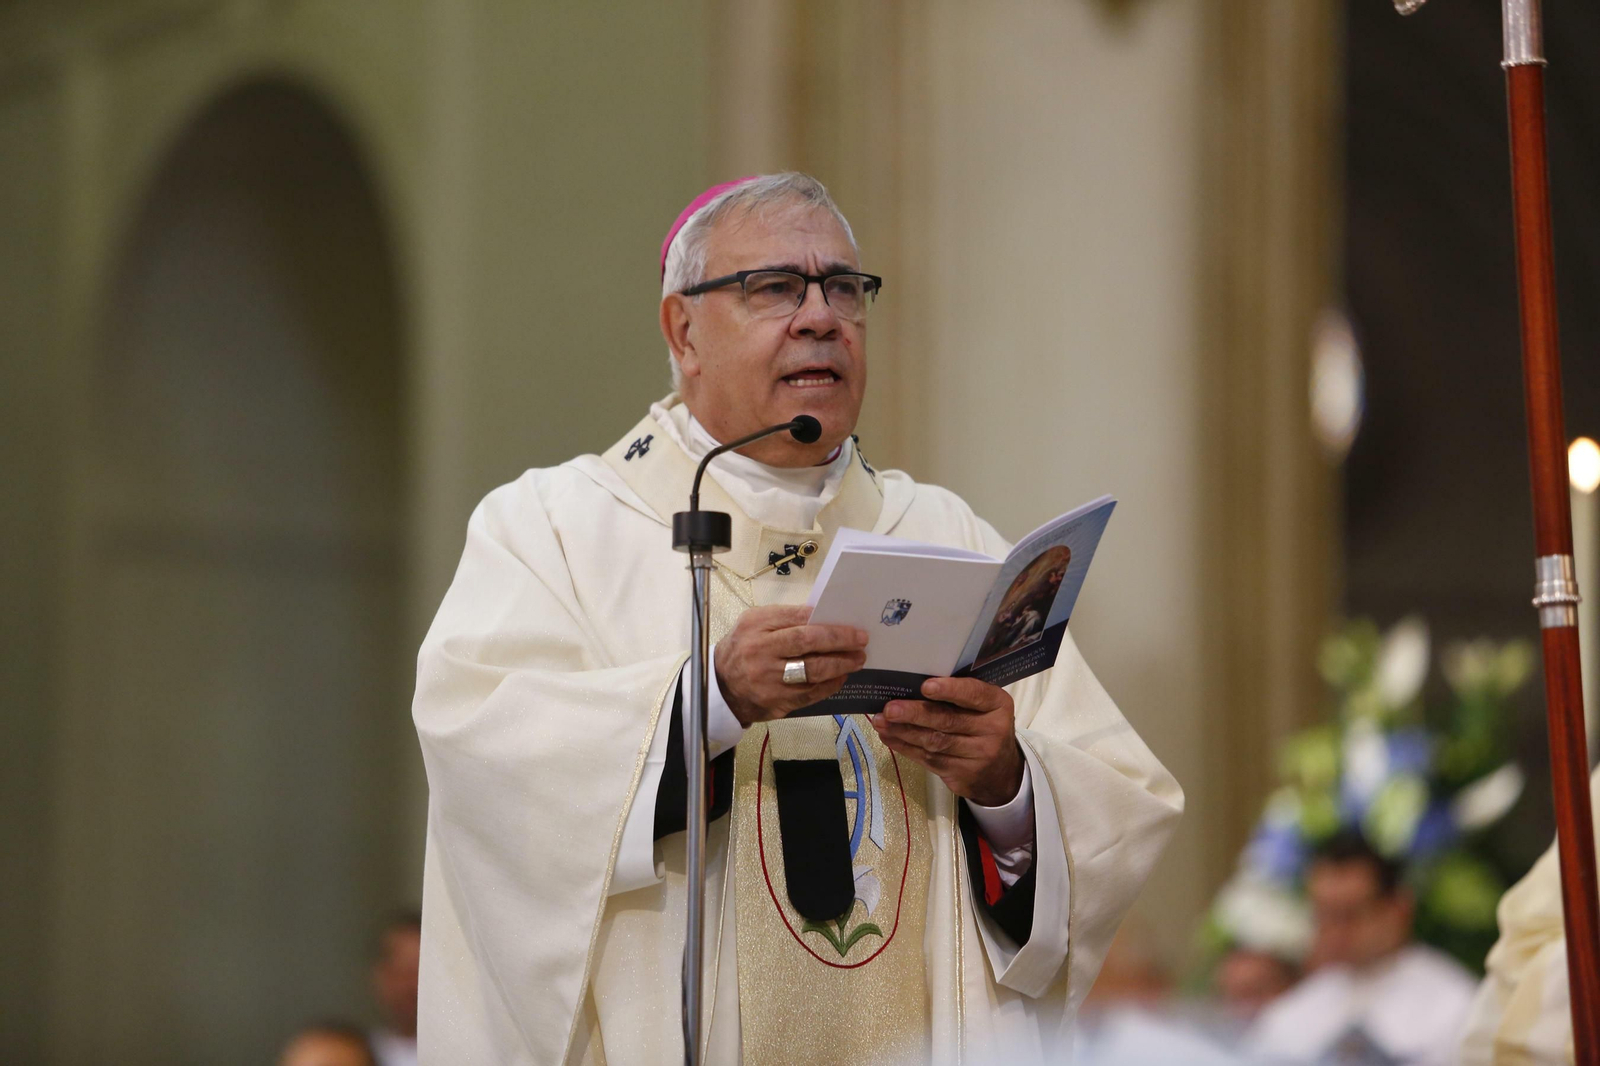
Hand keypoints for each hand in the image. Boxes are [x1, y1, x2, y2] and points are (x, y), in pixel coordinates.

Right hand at [715, 605, 868, 724]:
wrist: (722, 685)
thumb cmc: (743, 647)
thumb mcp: (754, 623)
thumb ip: (784, 618)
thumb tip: (822, 617)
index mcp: (755, 627)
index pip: (796, 620)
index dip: (826, 623)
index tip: (850, 625)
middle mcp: (760, 653)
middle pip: (807, 644)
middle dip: (839, 641)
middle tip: (861, 640)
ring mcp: (769, 681)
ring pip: (813, 672)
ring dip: (840, 665)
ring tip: (857, 659)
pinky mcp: (776, 703)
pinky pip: (810, 694)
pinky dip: (830, 685)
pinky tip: (841, 677)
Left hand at [870, 677, 1023, 805]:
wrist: (1001, 773)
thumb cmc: (985, 726)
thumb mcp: (985, 707)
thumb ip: (960, 695)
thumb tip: (912, 683)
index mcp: (998, 705)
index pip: (974, 695)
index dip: (950, 690)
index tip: (926, 686)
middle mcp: (992, 730)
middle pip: (948, 721)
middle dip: (915, 713)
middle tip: (890, 708)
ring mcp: (977, 756)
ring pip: (935, 742)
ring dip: (904, 731)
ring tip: (881, 721)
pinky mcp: (961, 774)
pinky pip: (928, 759)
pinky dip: (905, 747)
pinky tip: (889, 736)